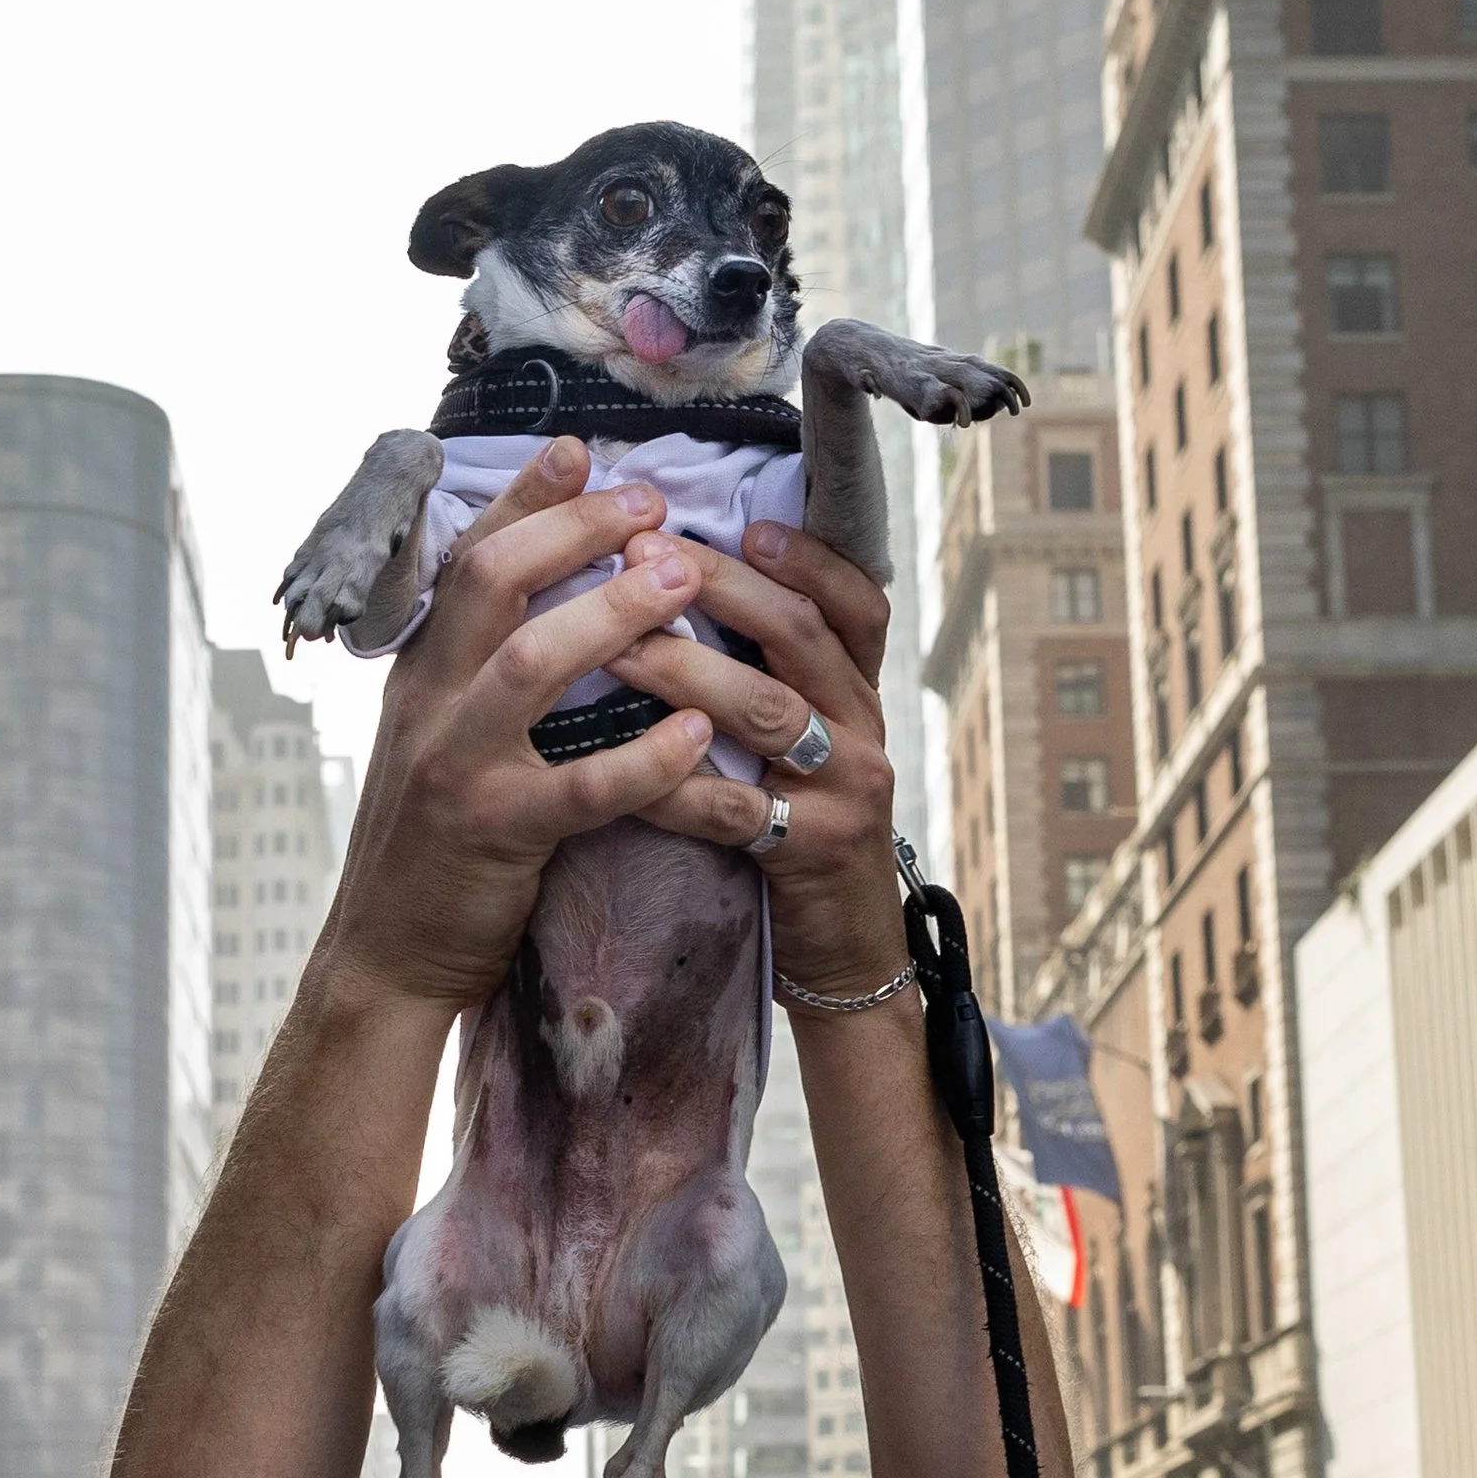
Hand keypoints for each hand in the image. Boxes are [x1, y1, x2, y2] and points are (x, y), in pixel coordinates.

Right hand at [320, 439, 715, 1012]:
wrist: (387, 955)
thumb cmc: (435, 848)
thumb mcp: (438, 740)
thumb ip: (474, 674)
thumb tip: (536, 605)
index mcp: (419, 673)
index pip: (466, 558)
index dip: (523, 499)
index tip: (580, 450)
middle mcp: (427, 704)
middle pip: (492, 581)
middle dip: (574, 529)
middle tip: (653, 504)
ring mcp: (454, 767)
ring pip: (531, 664)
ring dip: (613, 615)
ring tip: (683, 581)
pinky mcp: (494, 833)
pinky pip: (580, 785)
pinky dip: (644, 756)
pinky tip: (697, 732)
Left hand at [607, 522, 908, 999]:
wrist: (844, 954)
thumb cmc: (799, 831)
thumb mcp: (801, 744)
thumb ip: (765, 675)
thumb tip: (683, 587)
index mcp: (856, 691)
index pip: (854, 599)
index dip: (806, 555)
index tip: (743, 523)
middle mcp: (863, 727)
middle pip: (800, 631)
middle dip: (719, 586)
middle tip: (642, 552)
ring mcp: (845, 788)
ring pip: (767, 709)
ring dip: (684, 669)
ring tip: (613, 643)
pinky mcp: (813, 850)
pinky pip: (734, 807)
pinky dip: (672, 783)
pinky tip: (619, 765)